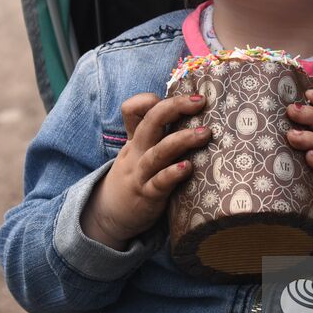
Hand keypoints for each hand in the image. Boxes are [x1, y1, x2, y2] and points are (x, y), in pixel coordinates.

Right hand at [83, 92, 210, 249]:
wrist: (108, 216)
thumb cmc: (134, 178)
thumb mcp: (137, 153)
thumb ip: (156, 133)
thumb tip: (188, 111)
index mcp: (135, 140)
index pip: (132, 111)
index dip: (148, 99)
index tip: (179, 96)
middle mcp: (136, 152)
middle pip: (150, 122)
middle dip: (174, 107)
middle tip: (200, 101)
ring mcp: (141, 174)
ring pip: (158, 152)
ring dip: (181, 140)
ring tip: (204, 133)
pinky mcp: (148, 196)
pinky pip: (159, 183)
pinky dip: (172, 174)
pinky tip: (188, 168)